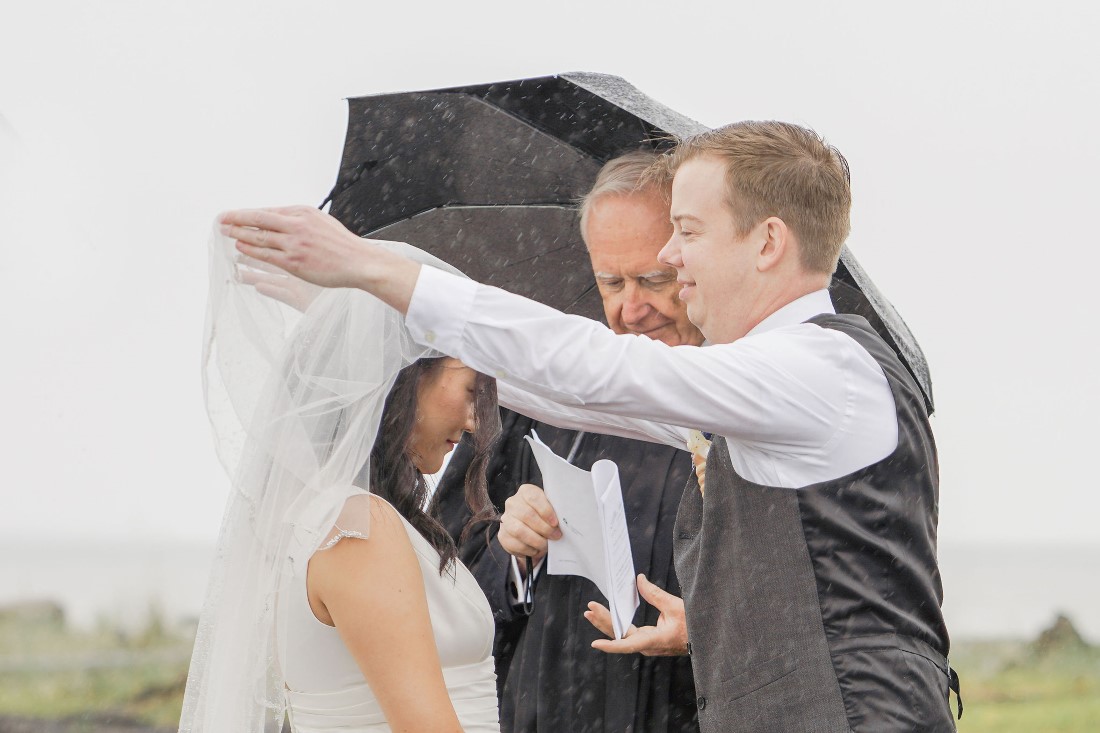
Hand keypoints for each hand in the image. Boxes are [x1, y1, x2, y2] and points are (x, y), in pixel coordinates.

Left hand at [219, 207, 420, 313]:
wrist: (359, 262)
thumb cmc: (342, 246)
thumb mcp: (321, 223)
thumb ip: (300, 221)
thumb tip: (280, 220)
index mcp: (303, 212)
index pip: (269, 211)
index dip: (249, 213)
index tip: (236, 214)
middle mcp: (297, 225)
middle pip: (259, 219)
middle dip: (237, 218)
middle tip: (221, 219)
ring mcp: (295, 243)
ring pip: (260, 236)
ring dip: (240, 234)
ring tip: (226, 232)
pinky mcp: (295, 261)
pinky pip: (267, 254)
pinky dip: (251, 249)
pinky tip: (240, 247)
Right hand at [497, 483, 561, 561]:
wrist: (530, 529)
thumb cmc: (544, 517)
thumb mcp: (550, 509)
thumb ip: (555, 511)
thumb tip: (564, 522)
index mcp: (526, 492)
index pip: (533, 497)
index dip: (546, 510)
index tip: (555, 522)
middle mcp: (513, 503)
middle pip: (527, 515)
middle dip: (544, 528)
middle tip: (556, 536)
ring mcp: (506, 519)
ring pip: (520, 531)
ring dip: (537, 540)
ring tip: (546, 545)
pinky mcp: (502, 535)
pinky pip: (515, 544)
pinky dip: (529, 549)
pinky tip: (536, 549)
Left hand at [584, 574, 688, 655]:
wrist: (705, 638)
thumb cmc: (693, 624)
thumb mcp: (674, 606)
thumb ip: (654, 594)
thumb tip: (638, 580)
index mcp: (653, 640)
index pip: (628, 645)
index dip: (611, 645)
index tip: (595, 643)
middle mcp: (647, 646)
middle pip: (619, 635)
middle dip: (603, 621)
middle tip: (589, 608)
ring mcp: (647, 644)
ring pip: (622, 635)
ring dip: (607, 623)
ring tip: (590, 612)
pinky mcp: (648, 640)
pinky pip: (628, 633)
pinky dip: (617, 623)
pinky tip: (608, 616)